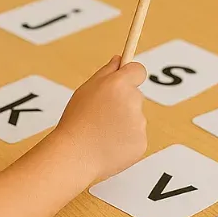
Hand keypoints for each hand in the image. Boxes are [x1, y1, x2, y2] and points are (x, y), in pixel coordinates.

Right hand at [53, 56, 147, 181]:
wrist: (75, 156)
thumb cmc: (76, 122)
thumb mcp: (85, 90)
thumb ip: (106, 72)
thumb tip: (120, 60)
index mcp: (118, 85)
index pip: (138, 70)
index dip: (131, 75)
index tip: (124, 80)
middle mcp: (133, 101)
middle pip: (135, 96)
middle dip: (122, 102)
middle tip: (101, 115)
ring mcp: (139, 124)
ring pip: (135, 117)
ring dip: (123, 122)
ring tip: (101, 132)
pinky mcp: (142, 143)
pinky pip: (136, 136)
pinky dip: (125, 140)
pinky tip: (108, 144)